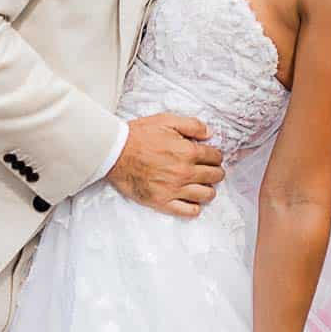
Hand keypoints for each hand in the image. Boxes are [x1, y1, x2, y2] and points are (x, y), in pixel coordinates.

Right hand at [106, 114, 224, 217]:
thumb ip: (192, 125)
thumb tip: (210, 134)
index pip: (215, 157)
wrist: (114, 152)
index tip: (211, 156)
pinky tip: (192, 200)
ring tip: (202, 184)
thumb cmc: (139, 135)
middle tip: (209, 169)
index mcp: (187, 152)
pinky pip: (188, 211)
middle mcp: (184, 172)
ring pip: (206, 194)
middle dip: (215, 171)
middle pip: (214, 176)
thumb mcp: (166, 120)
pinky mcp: (162, 202)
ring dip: (208, 189)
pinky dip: (194, 207)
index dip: (215, 155)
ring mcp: (174, 189)